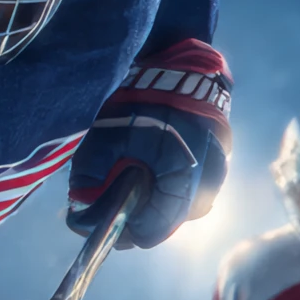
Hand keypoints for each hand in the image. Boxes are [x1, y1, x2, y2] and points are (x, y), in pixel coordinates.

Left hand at [65, 41, 231, 248]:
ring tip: (132, 179)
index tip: (103, 219)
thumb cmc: (146, 100)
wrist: (185, 67)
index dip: (124, 229)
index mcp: (182, 180)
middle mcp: (207, 185)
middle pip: (164, 222)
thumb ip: (89, 173)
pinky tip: (152, 167)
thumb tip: (78, 205)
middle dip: (136, 215)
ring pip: (178, 208)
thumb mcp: (108, 134)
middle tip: (111, 199)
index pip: (151, 231)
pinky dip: (168, 186)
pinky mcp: (220, 164)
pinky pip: (190, 190)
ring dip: (153, 201)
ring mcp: (218, 175)